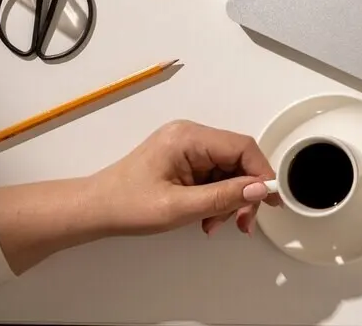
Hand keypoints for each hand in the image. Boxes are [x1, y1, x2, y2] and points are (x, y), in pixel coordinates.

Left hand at [83, 120, 279, 237]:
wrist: (91, 211)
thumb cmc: (127, 207)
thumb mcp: (179, 207)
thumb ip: (223, 197)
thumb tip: (262, 189)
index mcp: (189, 138)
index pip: (242, 147)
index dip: (261, 173)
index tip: (270, 201)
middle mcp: (192, 135)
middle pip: (238, 160)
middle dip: (243, 193)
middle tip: (241, 224)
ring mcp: (187, 147)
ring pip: (228, 171)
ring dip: (228, 200)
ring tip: (214, 225)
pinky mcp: (184, 160)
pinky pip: (214, 176)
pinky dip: (215, 199)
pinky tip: (206, 218)